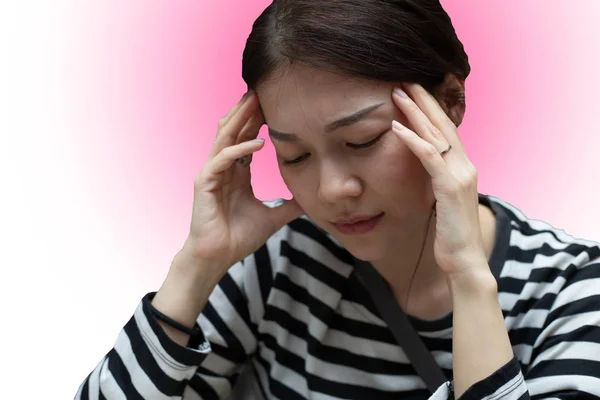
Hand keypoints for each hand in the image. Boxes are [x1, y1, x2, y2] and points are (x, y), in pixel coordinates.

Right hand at [184, 91, 303, 272]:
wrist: (217, 257)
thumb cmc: (237, 237)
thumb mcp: (272, 217)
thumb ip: (288, 207)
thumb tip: (309, 202)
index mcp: (236, 172)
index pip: (247, 137)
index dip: (259, 121)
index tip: (277, 104)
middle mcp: (223, 167)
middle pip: (235, 129)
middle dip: (249, 110)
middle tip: (265, 89)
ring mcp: (213, 172)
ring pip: (225, 136)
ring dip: (241, 118)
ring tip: (257, 101)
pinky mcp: (205, 182)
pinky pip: (222, 159)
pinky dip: (240, 149)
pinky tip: (259, 143)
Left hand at [390, 83, 487, 278]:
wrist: (464, 260)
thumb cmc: (450, 234)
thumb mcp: (443, 202)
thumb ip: (437, 182)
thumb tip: (425, 173)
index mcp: (462, 168)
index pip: (446, 131)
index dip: (430, 110)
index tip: (415, 91)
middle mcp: (464, 165)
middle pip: (442, 124)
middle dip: (423, 100)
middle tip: (405, 80)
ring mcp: (459, 174)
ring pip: (435, 134)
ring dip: (415, 111)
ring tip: (397, 92)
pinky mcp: (449, 187)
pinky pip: (428, 156)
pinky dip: (412, 139)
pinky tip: (396, 126)